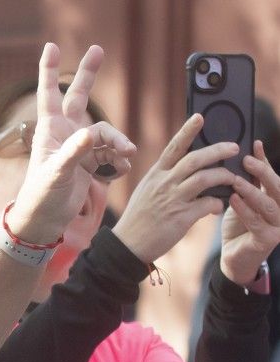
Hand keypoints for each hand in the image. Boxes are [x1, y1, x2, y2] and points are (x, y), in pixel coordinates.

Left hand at [8, 44, 135, 243]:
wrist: (44, 222)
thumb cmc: (40, 197)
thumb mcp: (56, 174)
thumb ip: (74, 153)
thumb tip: (90, 135)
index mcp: (49, 131)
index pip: (49, 94)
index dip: (49, 70)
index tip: (51, 47)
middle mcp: (64, 134)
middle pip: (78, 97)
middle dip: (88, 75)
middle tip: (98, 49)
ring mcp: (78, 147)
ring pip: (105, 131)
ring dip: (118, 141)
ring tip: (127, 154)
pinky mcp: (89, 163)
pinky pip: (111, 152)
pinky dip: (119, 159)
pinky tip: (121, 169)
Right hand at [112, 114, 233, 262]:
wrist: (127, 244)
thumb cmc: (139, 218)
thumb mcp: (146, 191)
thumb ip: (165, 178)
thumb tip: (187, 169)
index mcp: (156, 175)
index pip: (173, 147)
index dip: (187, 131)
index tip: (200, 117)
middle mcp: (164, 184)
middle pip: (195, 159)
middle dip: (218, 150)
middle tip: (234, 147)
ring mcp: (172, 200)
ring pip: (204, 178)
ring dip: (223, 176)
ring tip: (232, 178)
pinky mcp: (181, 217)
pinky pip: (207, 204)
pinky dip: (217, 204)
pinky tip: (217, 206)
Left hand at [219, 142, 279, 285]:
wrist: (234, 257)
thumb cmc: (240, 225)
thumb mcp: (245, 198)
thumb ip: (251, 178)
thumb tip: (251, 149)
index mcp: (279, 199)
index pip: (274, 176)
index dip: (265, 160)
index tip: (254, 144)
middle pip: (277, 187)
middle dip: (262, 172)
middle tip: (246, 160)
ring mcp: (279, 226)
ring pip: (268, 204)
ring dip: (252, 191)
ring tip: (235, 180)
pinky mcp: (268, 240)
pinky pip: (256, 222)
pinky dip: (244, 210)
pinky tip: (233, 200)